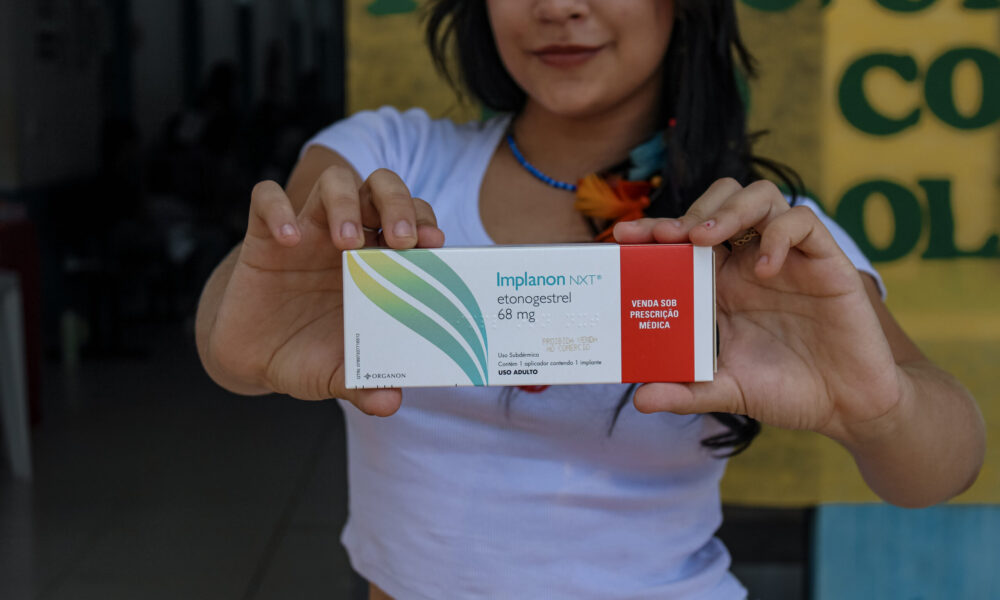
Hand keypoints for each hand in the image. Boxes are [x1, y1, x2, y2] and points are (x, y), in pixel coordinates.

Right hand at [204, 165, 443, 415]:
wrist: (254, 357)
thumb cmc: (308, 355)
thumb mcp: (338, 374)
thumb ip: (364, 386)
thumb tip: (389, 402)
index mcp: (378, 262)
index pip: (412, 220)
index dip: (426, 224)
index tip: (436, 246)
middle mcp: (348, 236)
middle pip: (381, 187)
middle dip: (397, 203)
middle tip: (401, 240)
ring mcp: (307, 229)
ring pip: (334, 181)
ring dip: (346, 201)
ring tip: (346, 240)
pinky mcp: (263, 236)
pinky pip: (266, 198)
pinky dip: (278, 210)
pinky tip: (288, 240)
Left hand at [614, 179, 903, 441]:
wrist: (847, 406)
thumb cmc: (786, 390)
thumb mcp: (727, 392)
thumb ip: (686, 392)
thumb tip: (638, 399)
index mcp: (720, 283)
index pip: (682, 238)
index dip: (652, 229)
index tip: (621, 236)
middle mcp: (750, 261)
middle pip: (718, 201)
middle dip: (689, 211)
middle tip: (665, 237)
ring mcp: (787, 256)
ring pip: (760, 197)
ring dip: (728, 209)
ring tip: (704, 239)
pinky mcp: (825, 261)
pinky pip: (803, 223)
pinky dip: (780, 235)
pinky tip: (766, 270)